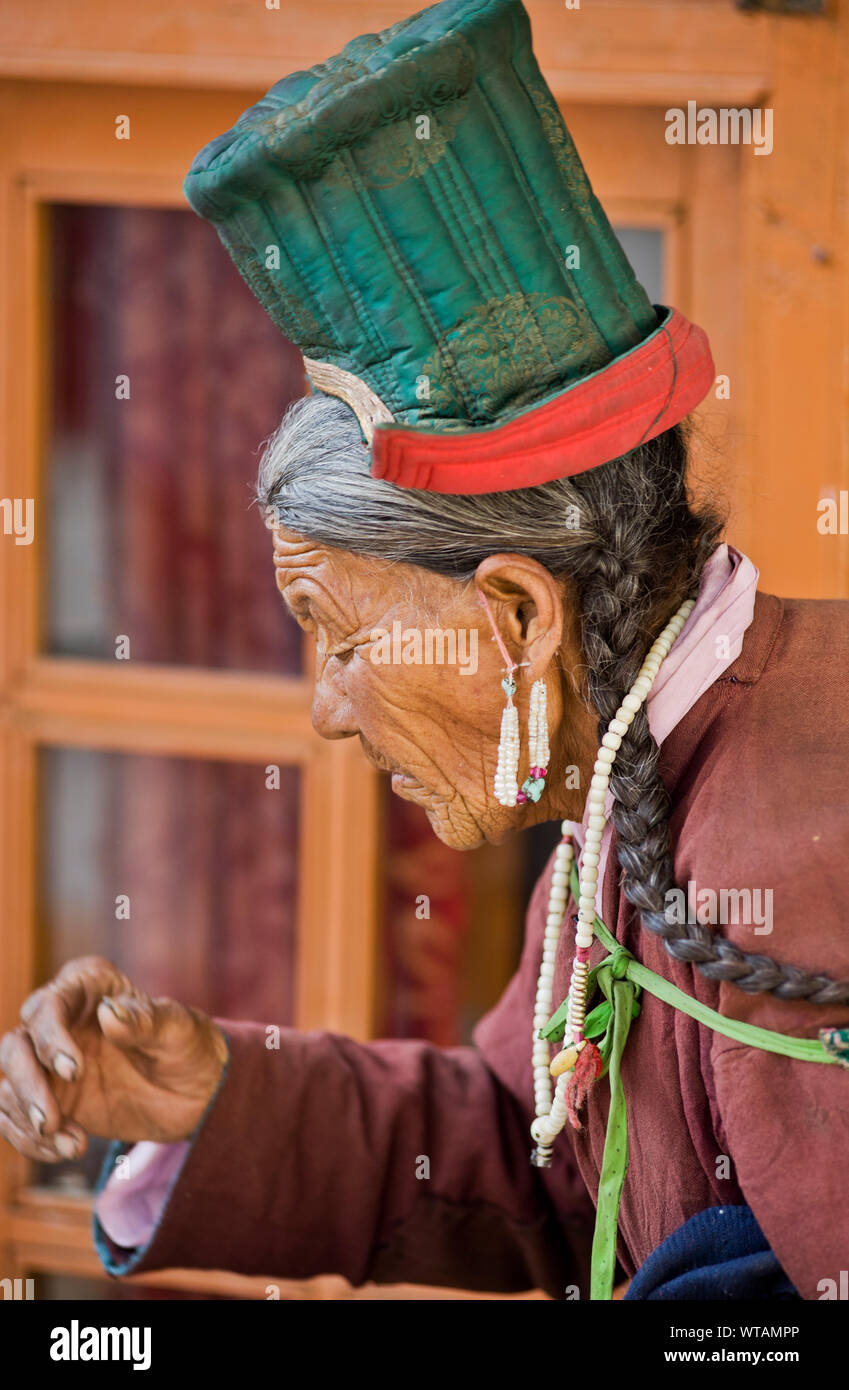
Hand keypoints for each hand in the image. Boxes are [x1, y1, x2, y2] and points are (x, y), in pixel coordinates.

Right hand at [0, 956, 228, 1162]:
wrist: (197, 1091)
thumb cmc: (188, 1046)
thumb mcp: (178, 1030)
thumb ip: (145, 1021)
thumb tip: (109, 1014)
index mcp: (89, 988)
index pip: (48, 1006)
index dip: (50, 1038)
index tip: (73, 1071)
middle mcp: (60, 1022)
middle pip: (15, 1047)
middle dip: (26, 1086)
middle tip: (50, 1122)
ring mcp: (49, 1064)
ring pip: (9, 1086)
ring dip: (28, 1120)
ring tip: (73, 1145)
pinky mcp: (49, 1100)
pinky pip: (17, 1119)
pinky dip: (32, 1140)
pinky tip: (68, 1149)